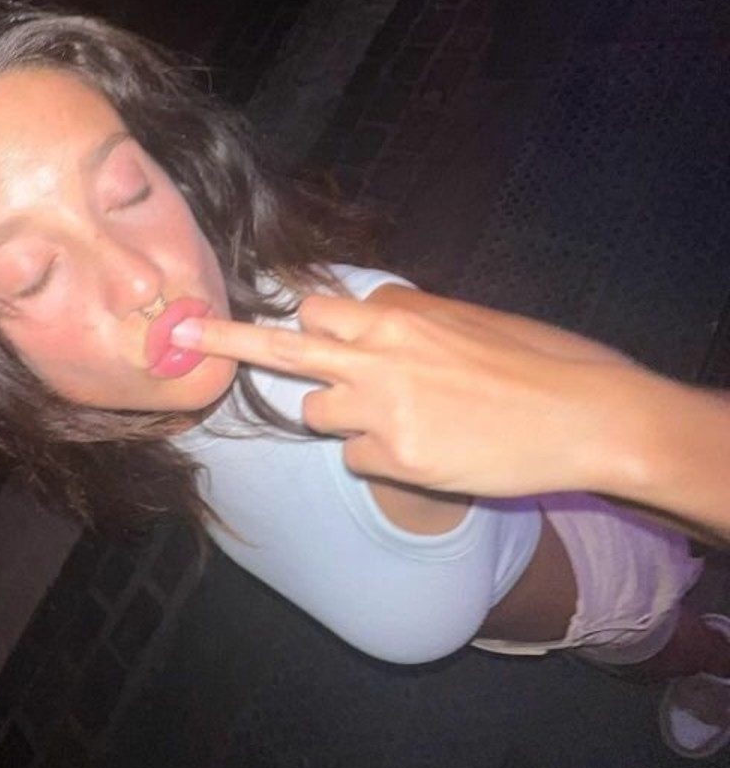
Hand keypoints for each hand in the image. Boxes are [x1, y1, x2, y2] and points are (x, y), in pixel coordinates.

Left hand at [172, 286, 645, 498]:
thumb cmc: (537, 359)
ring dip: (341, 414)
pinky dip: (380, 456)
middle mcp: (379, 356)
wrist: (584, 414)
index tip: (272, 321)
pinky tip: (427, 449)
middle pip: (283, 347)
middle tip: (184, 330)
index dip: (306, 322)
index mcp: (399, 315)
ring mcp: (382, 409)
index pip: (318, 309)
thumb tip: (371, 314)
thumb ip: (408, 320)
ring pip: (318, 412)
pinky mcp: (397, 459)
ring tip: (404, 416)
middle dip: (227, 340)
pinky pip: (357, 457)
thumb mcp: (469, 320)